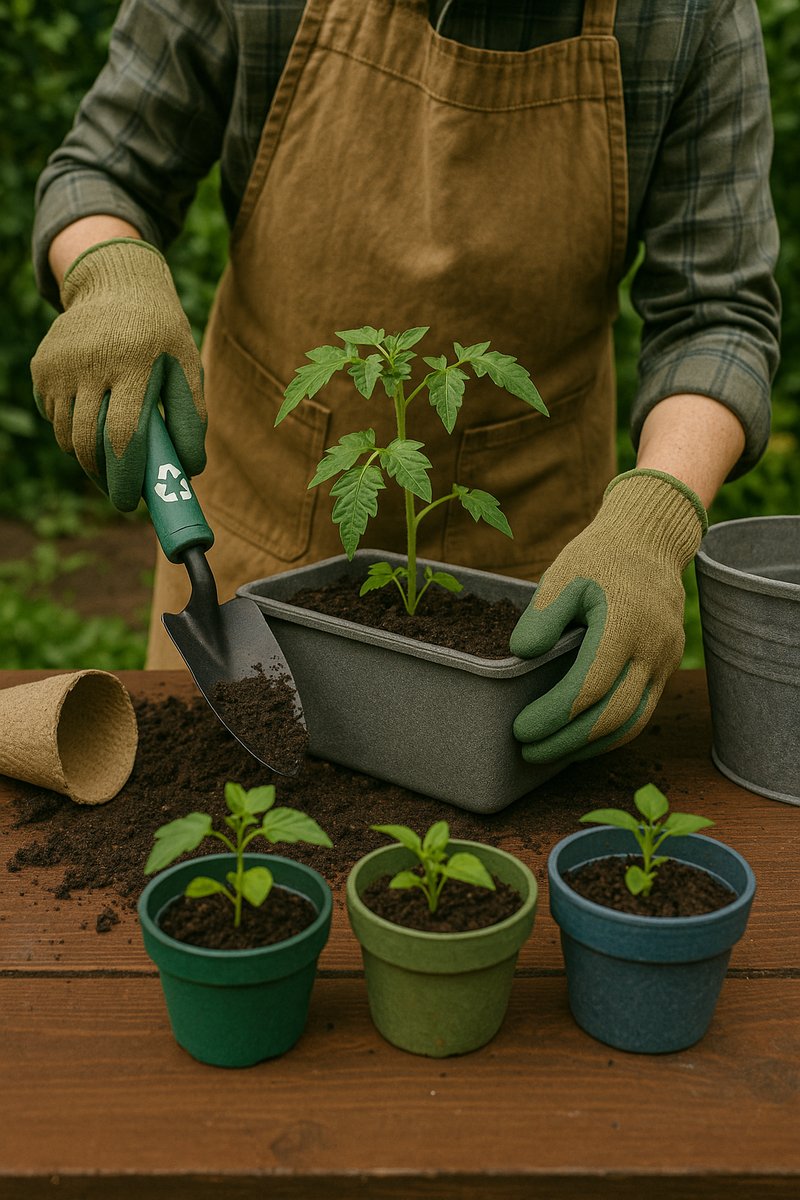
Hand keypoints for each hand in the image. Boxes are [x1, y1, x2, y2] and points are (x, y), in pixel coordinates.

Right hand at [31, 238, 205, 510]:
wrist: (117, 285)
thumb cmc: (162, 335)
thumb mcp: (187, 367)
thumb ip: (191, 418)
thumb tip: (190, 471)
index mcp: (134, 361)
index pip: (123, 434)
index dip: (126, 476)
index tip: (130, 504)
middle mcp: (91, 361)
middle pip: (88, 441)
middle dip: (104, 477)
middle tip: (121, 492)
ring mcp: (60, 363)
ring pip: (67, 435)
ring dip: (89, 455)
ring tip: (113, 453)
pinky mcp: (42, 366)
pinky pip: (55, 417)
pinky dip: (73, 429)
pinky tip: (94, 413)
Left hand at [510, 469, 705, 762]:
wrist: (650, 540)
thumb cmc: (599, 557)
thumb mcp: (563, 574)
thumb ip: (543, 615)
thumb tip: (522, 654)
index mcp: (625, 623)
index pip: (590, 687)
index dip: (554, 714)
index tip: (521, 729)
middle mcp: (652, 647)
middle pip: (612, 714)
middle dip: (567, 740)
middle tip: (528, 752)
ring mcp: (665, 659)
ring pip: (633, 721)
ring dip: (590, 745)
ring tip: (549, 755)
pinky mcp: (666, 666)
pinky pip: (643, 711)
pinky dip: (611, 732)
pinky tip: (579, 740)